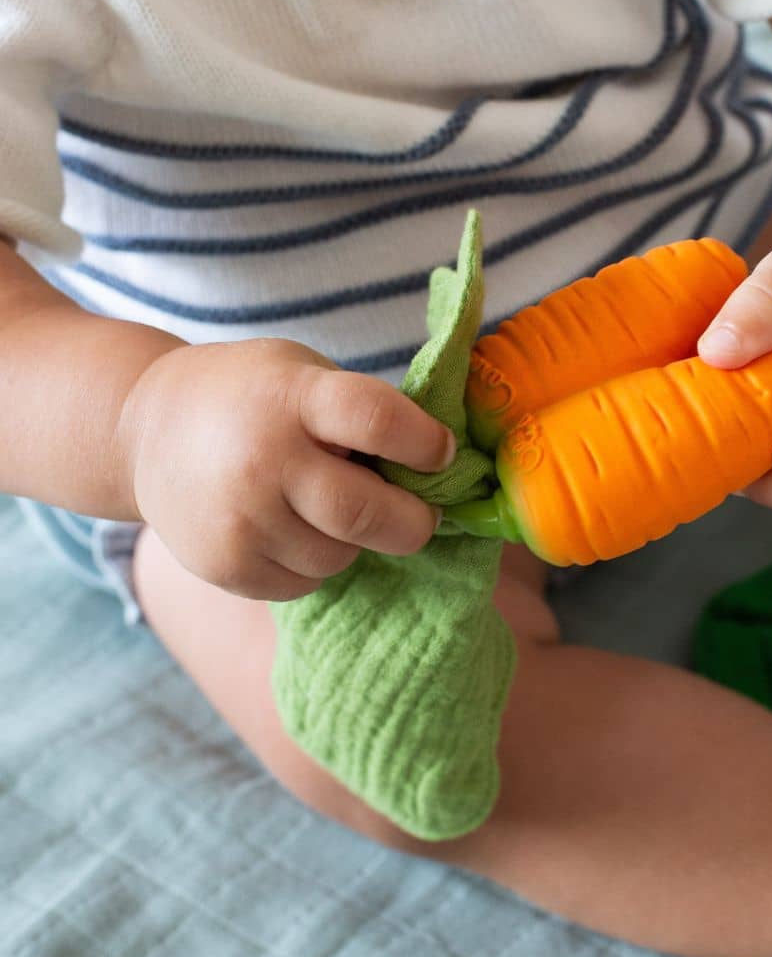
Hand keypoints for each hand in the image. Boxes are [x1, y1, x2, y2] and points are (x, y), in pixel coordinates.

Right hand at [119, 338, 454, 599]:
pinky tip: (293, 530)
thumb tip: (436, 465)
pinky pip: (306, 583)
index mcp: (292, 398)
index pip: (377, 421)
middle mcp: (263, 461)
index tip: (441, 453)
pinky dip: (316, 564)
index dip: (424, 443)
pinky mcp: (225, 566)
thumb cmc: (249, 396)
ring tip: (331, 510)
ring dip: (356, 541)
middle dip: (412, 521)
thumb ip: (359, 410)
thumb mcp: (300, 373)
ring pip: (341, 556)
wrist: (144, 431)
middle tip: (419, 514)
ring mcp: (240, 519)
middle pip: (367, 512)